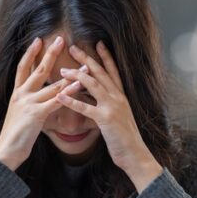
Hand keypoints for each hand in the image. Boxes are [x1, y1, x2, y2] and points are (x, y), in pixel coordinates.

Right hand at [0, 36, 68, 170]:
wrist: (6, 151)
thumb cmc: (15, 136)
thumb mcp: (20, 114)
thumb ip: (28, 103)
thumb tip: (38, 97)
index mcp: (16, 93)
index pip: (22, 68)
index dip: (30, 53)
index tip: (38, 40)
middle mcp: (21, 95)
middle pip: (37, 69)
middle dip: (49, 53)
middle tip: (60, 38)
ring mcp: (28, 103)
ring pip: (51, 85)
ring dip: (70, 75)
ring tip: (83, 65)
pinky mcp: (36, 114)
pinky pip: (55, 101)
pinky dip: (67, 93)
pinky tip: (77, 87)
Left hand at [56, 41, 162, 191]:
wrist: (135, 154)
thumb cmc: (124, 138)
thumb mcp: (117, 117)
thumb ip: (108, 105)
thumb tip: (94, 97)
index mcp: (121, 96)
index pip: (113, 71)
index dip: (105, 56)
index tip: (97, 43)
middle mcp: (118, 97)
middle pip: (101, 73)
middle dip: (87, 59)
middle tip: (73, 47)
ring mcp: (113, 107)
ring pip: (93, 85)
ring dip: (77, 76)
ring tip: (62, 70)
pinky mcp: (106, 119)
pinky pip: (86, 108)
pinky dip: (72, 101)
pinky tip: (60, 96)